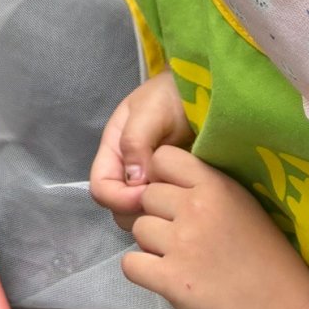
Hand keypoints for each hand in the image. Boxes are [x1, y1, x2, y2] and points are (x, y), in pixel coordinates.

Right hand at [90, 68, 192, 228]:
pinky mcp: (175, 190)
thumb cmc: (174, 96)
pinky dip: (173, 214)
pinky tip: (189, 204)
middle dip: (137, 212)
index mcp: (114, 150)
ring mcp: (152, 182)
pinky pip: (166, 213)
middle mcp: (129, 171)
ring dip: (156, 216)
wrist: (206, 92)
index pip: (101, 188)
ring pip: (141, 215)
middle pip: (118, 209)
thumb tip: (135, 182)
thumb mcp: (150, 111)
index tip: (147, 197)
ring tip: (179, 202)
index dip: (119, 198)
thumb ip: (136, 141)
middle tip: (167, 205)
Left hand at [123, 144, 308, 308]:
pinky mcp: (171, 280)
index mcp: (215, 185)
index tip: (176, 197)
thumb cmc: (268, 260)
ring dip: (151, 245)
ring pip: (138, 229)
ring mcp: (181, 245)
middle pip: (146, 196)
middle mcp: (194, 209)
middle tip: (182, 237)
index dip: (163, 177)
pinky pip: (130, 264)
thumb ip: (206, 188)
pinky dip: (143, 271)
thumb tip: (166, 180)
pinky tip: (164, 277)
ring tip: (178, 259)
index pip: (162, 157)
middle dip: (159, 215)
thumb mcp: (243, 205)